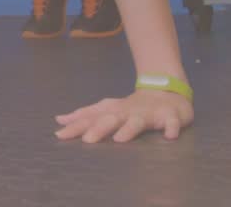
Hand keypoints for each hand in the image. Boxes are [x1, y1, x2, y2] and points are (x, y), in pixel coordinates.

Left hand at [54, 90, 193, 142]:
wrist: (166, 91)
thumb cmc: (130, 107)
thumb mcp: (107, 110)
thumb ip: (85, 116)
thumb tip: (58, 120)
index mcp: (112, 111)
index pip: (91, 118)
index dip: (75, 126)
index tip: (59, 134)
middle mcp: (127, 111)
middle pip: (111, 119)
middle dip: (99, 128)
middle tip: (87, 140)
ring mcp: (149, 113)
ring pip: (138, 121)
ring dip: (129, 129)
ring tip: (120, 140)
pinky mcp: (170, 116)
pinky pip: (172, 123)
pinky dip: (171, 127)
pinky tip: (169, 136)